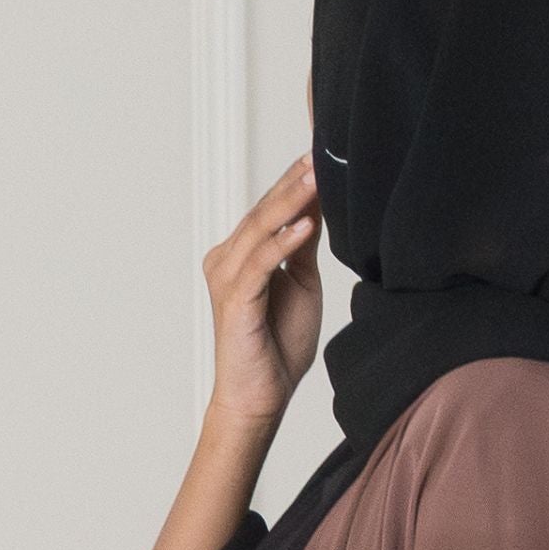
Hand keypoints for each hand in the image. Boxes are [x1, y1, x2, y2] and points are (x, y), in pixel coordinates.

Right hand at [203, 155, 322, 434]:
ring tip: (315, 176)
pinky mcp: (235, 300)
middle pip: (263, 211)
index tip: (321, 152)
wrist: (262, 397)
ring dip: (290, 202)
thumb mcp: (300, 284)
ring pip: (260, 230)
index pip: (270, 208)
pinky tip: (305, 226)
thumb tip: (316, 206)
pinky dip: (282, 243)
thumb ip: (301, 246)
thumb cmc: (278, 346)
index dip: (294, 181)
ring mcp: (227, 278)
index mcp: (241, 253)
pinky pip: (260, 264)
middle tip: (320, 152)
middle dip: (293, 181)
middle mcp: (227, 259)